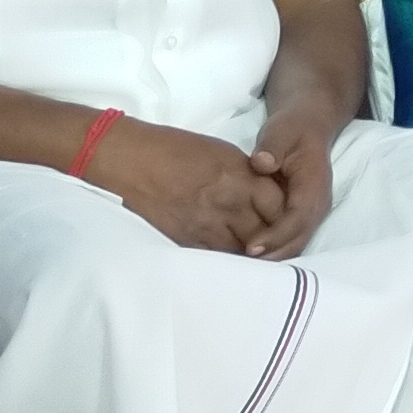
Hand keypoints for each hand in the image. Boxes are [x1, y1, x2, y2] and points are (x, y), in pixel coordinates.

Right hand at [88, 116, 274, 251]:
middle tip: (275, 245)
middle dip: (273, 239)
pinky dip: (225, 261)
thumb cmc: (170, 149)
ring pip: (243, 250)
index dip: (284, 214)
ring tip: (255, 258)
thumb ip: (244, 176)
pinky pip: (216, 258)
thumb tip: (261, 195)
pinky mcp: (187, 241)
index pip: (278, 203)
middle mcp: (229, 200)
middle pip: (266, 230)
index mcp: (239, 174)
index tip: (283, 219)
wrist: (128, 160)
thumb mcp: (219, 153)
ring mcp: (207, 224)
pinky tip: (228, 263)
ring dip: (250, 254)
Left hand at [242, 108, 340, 261]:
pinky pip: (290, 239)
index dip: (276, 235)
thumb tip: (261, 164)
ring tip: (243, 266)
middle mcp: (317, 204)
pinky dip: (273, 249)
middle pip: (299, 239)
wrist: (308, 127)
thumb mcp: (281, 130)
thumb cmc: (292, 128)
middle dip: (274, 254)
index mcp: (314, 184)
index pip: (298, 218)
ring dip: (273, 256)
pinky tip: (248, 253)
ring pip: (296, 243)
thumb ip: (272, 146)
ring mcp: (311, 212)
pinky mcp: (301, 216)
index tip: (251, 247)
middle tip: (242, 266)